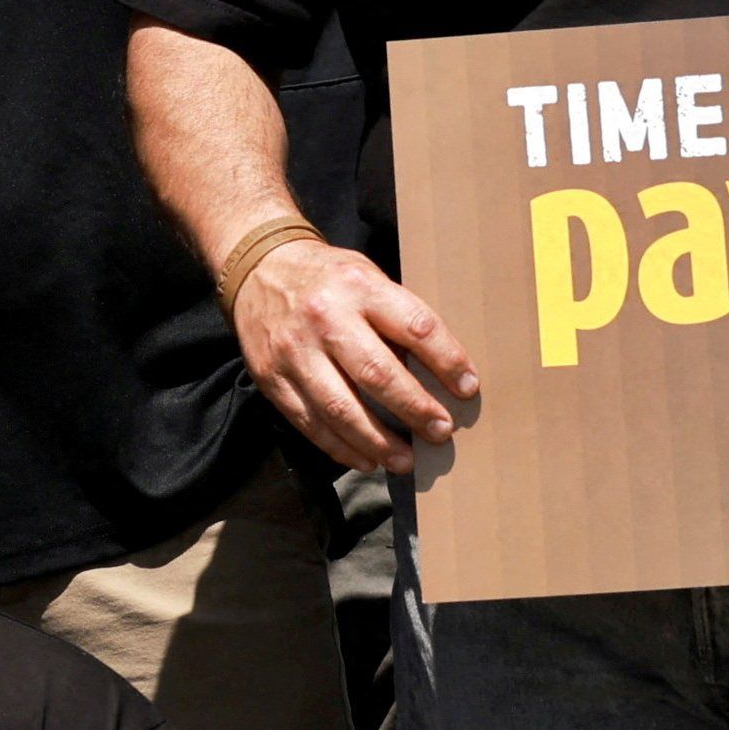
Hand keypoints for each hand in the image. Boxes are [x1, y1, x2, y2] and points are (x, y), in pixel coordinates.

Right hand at [230, 236, 476, 471]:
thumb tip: (439, 373)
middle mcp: (325, 318)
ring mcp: (294, 351)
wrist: (260, 269)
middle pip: (377, 374)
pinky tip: (367, 459)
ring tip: (406, 460)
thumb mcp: (368, 278)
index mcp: (359, 287)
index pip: (414, 327)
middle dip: (415, 409)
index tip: (468, 388)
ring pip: (341, 408)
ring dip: (379, 441)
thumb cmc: (330, 279)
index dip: (447, 361)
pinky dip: (341, 447)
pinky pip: (310, 422)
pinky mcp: (272, 378)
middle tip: (442, 432)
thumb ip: (396, 318)